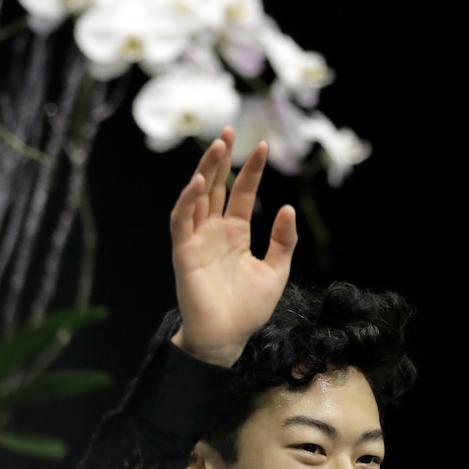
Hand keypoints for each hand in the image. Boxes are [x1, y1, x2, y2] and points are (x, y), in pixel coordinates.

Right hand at [170, 126, 296, 366]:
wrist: (227, 337)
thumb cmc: (248, 309)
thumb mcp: (276, 270)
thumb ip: (283, 240)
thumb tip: (286, 207)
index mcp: (235, 234)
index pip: (242, 193)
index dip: (251, 170)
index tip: (263, 146)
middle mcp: (214, 231)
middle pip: (216, 187)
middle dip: (221, 159)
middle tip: (229, 131)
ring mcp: (197, 240)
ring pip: (198, 197)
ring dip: (205, 171)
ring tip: (217, 146)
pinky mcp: (183, 252)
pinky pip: (181, 220)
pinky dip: (187, 200)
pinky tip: (199, 182)